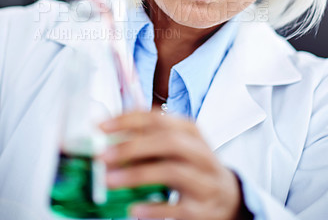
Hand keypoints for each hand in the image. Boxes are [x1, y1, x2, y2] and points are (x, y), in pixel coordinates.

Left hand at [99, 110, 243, 219]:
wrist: (226, 195)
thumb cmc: (192, 164)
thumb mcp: (176, 144)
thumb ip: (148, 136)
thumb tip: (109, 130)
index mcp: (189, 131)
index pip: (157, 118)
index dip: (127, 120)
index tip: (101, 126)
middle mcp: (199, 151)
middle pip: (167, 141)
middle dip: (131, 146)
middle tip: (102, 156)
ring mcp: (204, 180)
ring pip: (171, 171)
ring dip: (136, 175)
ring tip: (110, 181)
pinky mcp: (203, 208)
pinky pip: (177, 208)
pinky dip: (154, 209)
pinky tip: (134, 209)